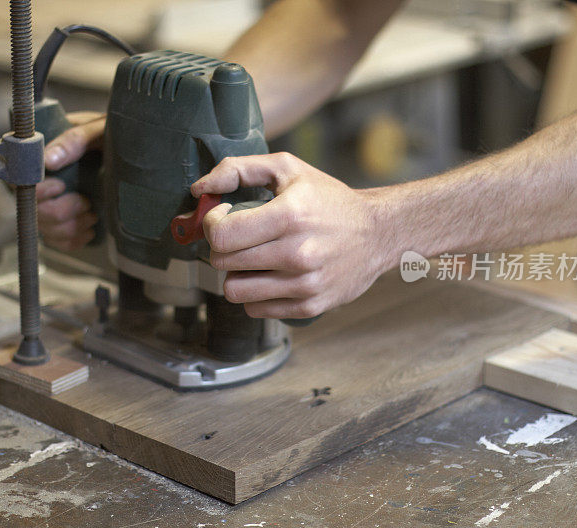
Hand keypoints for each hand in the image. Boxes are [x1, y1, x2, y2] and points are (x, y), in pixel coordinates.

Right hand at [37, 111, 104, 250]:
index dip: (40, 191)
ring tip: (92, 214)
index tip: (62, 186)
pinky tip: (89, 230)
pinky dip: (74, 240)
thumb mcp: (96, 130)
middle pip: (36, 212)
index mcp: (41, 157)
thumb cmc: (110, 134)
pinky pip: (58, 242)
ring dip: (71, 228)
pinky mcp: (66, 221)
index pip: (23, 182)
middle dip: (63, 212)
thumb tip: (48, 161)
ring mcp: (52, 204)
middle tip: (86, 202)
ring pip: (47, 230)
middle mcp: (41, 182)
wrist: (133, 148)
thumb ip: (74, 140)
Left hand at [191, 152, 390, 318]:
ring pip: (234, 291)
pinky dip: (255, 294)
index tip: (224, 217)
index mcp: (290, 215)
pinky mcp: (309, 306)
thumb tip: (198, 189)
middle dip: (224, 248)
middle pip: (223, 262)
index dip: (212, 225)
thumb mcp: (288, 169)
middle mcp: (297, 253)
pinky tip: (271, 275)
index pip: (222, 235)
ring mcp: (304, 284)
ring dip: (237, 274)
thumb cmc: (328, 199)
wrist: (378, 233)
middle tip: (241, 237)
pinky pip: (255, 309)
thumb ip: (238, 169)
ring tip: (254, 259)